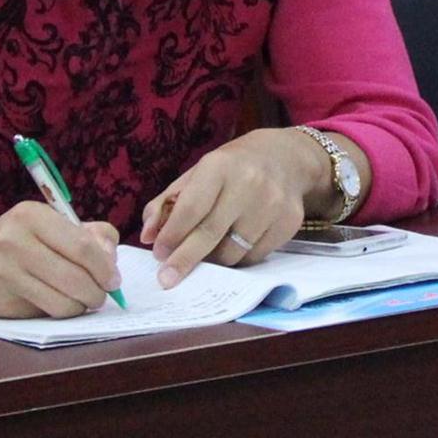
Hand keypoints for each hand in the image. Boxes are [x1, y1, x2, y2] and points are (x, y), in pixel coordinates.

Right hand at [0, 202, 120, 318]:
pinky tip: (58, 302)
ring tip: (82, 300)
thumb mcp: (51, 223)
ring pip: (62, 302)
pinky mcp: (0, 301)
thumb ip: (90, 234)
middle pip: (75, 277)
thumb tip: (111, 260)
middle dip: (97, 292)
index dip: (105, 267)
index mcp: (32, 216)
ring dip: (80, 306)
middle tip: (102, 295)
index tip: (114, 280)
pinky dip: (60, 312)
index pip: (82, 246)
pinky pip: (44, 314)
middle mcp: (14, 242)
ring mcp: (4, 274)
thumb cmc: (21, 239)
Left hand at [140, 127, 325, 287]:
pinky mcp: (289, 222)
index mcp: (220, 166)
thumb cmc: (231, 170)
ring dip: (213, 260)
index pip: (191, 208)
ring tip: (206, 253)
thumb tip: (148, 237)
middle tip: (167, 278)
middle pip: (211, 234)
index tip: (159, 255)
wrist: (285, 159)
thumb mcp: (196, 176)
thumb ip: (166, 204)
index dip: (172, 235)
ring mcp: (273, 204)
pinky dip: (238, 258)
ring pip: (233, 251)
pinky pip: (254, 256)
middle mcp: (249, 183)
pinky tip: (233, 245)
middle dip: (185, 260)